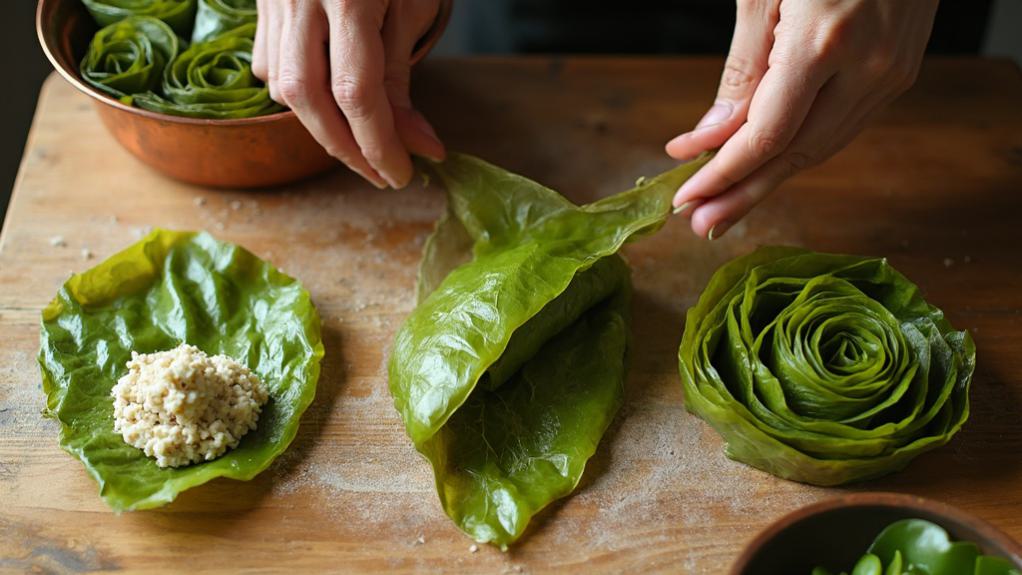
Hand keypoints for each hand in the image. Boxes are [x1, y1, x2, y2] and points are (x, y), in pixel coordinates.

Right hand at [253, 0, 445, 188]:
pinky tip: (326, 105)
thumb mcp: (413, 5)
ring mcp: (274, 1)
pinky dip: (297, 95)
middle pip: (309, 98)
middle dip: (346, 149)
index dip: (380, 144)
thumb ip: (404, 78)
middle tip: (382, 175)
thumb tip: (418, 146)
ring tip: (360, 147)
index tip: (403, 174)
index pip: (358, 92)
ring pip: (282, 87)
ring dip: (321, 128)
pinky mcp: (262, 4)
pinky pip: (268, 65)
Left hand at [666, 0, 937, 238]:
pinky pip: (844, 125)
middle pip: (796, 155)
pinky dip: (802, 150)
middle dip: (743, 193)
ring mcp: (891, 71)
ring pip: (823, 147)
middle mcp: (867, 66)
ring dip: (772, 181)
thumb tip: (711, 137)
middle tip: (702, 224)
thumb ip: (740, 70)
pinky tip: (770, 167)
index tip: (686, 195)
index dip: (723, 173)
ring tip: (727, 206)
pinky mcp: (900, 70)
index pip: (766, 136)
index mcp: (823, 42)